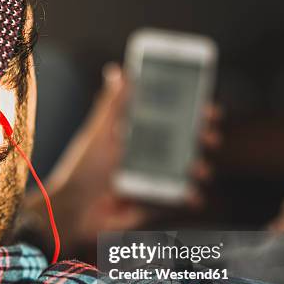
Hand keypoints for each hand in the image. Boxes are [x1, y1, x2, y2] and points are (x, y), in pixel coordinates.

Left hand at [25, 63, 221, 256]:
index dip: (190, 115)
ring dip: (198, 168)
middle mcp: (145, 158)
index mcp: (134, 138)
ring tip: (199, 168)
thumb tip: (117, 72)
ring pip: (184, 172)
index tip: (208, 109)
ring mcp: (150, 181)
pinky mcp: (151, 204)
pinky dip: (188, 198)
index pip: (168, 121)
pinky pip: (176, 200)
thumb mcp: (98, 133)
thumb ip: (112, 105)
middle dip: (201, 139)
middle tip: (210, 137)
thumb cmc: (82, 170)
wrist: (72, 211)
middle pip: (182, 145)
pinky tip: (194, 195)